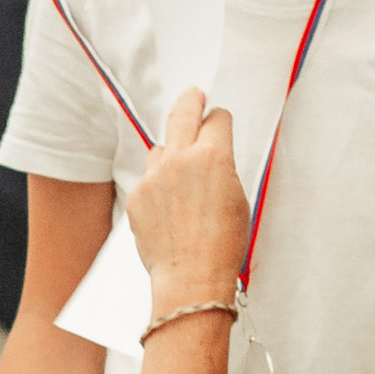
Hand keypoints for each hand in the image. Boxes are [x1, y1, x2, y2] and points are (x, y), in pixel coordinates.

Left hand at [122, 87, 247, 308]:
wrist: (191, 278)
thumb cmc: (222, 245)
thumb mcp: (237, 199)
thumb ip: (222, 169)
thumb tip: (213, 157)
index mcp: (214, 157)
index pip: (216, 119)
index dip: (220, 120)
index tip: (218, 119)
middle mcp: (180, 159)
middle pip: (182, 114)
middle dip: (191, 101)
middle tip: (194, 95)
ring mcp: (154, 176)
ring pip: (161, 148)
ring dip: (171, 154)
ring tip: (182, 181)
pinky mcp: (136, 195)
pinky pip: (148, 178)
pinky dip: (157, 185)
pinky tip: (169, 209)